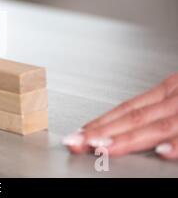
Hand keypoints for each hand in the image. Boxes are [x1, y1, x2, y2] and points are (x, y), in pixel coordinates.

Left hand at [63, 73, 177, 159]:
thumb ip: (157, 110)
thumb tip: (127, 124)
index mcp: (166, 92)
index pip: (126, 109)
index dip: (100, 122)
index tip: (78, 134)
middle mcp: (173, 99)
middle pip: (132, 117)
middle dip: (101, 132)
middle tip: (76, 143)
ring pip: (156, 126)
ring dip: (127, 138)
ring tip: (102, 148)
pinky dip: (177, 144)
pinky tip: (160, 152)